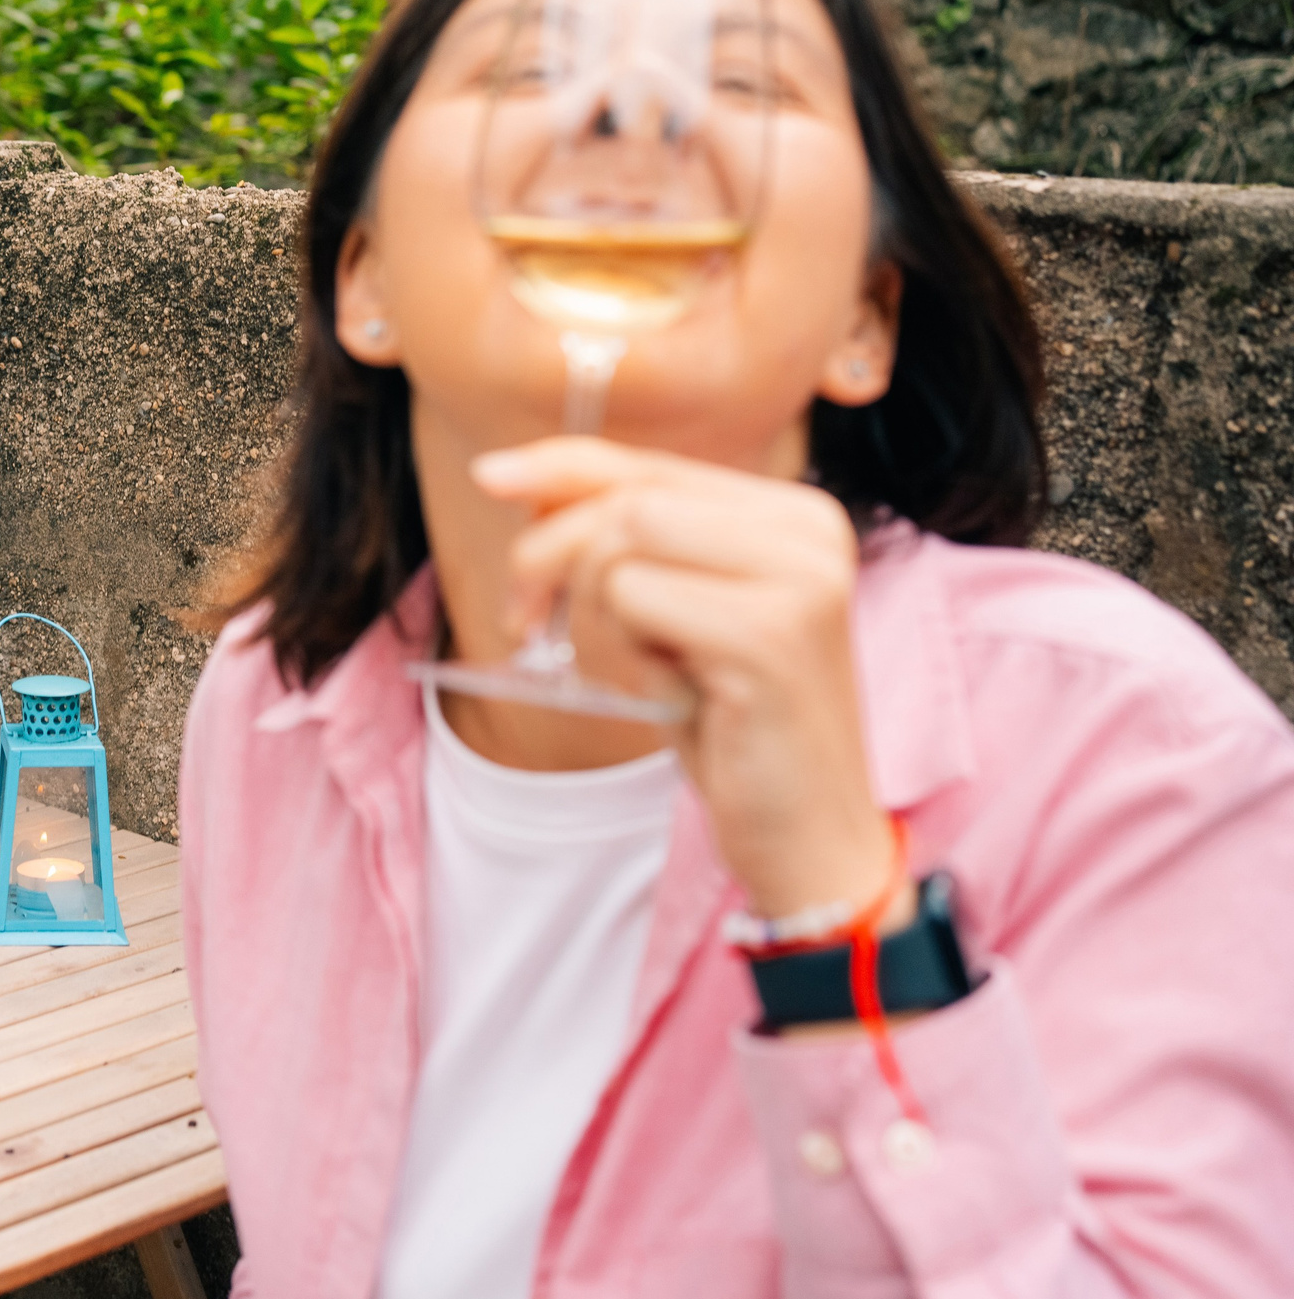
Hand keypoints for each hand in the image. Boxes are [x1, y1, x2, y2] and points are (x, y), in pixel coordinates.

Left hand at [472, 436, 907, 927]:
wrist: (807, 834)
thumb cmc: (731, 724)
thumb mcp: (672, 614)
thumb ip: (624, 541)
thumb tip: (521, 482)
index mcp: (792, 514)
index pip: (649, 464)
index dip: (558, 467)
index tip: (488, 477)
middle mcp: (809, 529)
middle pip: (624, 500)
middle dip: (548, 556)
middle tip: (525, 620)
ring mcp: (799, 578)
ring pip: (619, 543)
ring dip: (590, 617)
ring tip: (635, 672)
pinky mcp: (770, 634)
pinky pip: (632, 602)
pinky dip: (618, 653)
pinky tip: (665, 695)